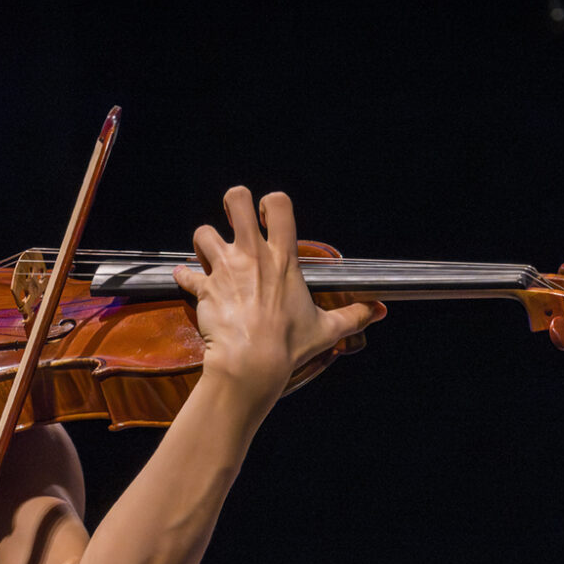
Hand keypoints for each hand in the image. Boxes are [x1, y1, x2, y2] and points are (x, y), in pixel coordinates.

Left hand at [172, 187, 382, 410]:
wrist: (251, 363)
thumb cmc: (289, 345)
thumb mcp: (327, 329)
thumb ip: (354, 316)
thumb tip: (378, 311)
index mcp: (282, 259)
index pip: (278, 205)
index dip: (271, 202)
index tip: (269, 214)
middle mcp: (251, 255)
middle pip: (235, 200)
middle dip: (234, 202)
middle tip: (236, 220)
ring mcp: (224, 269)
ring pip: (203, 233)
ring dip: (205, 241)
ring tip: (211, 254)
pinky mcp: (203, 289)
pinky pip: (185, 274)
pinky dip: (185, 277)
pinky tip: (188, 281)